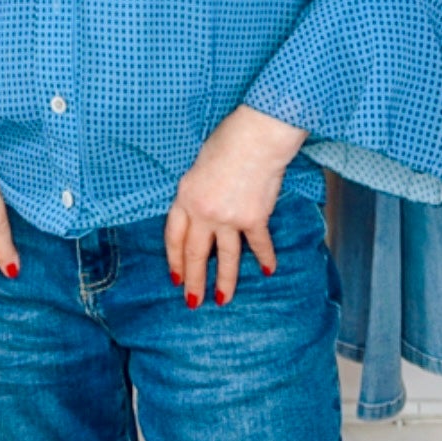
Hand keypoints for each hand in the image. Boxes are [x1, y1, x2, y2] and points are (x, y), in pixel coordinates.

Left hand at [165, 105, 305, 307]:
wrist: (256, 138)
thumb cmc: (227, 142)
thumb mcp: (198, 167)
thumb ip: (197, 192)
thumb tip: (203, 209)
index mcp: (185, 197)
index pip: (174, 236)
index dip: (174, 259)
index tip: (175, 277)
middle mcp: (203, 213)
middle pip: (196, 253)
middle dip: (193, 281)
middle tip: (193, 302)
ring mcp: (229, 218)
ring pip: (226, 257)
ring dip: (225, 281)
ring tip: (224, 299)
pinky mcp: (254, 218)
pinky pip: (258, 245)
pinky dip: (265, 258)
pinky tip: (267, 270)